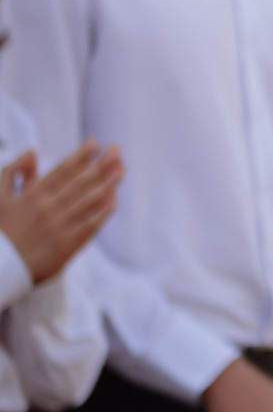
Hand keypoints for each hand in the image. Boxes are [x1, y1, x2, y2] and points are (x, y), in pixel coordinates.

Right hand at [0, 141, 122, 283]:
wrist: (0, 268)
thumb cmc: (0, 231)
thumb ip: (13, 172)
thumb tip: (31, 151)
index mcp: (31, 196)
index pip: (62, 170)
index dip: (80, 155)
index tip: (94, 142)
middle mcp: (48, 209)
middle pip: (80, 182)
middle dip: (100, 164)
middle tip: (116, 150)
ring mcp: (59, 227)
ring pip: (88, 201)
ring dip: (107, 184)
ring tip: (121, 170)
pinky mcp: (67, 245)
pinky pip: (90, 225)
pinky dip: (102, 212)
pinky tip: (113, 200)